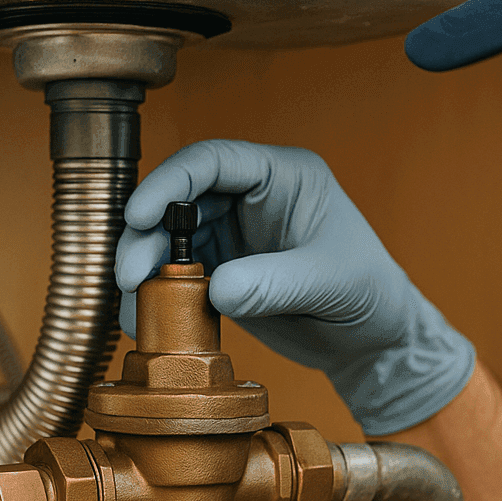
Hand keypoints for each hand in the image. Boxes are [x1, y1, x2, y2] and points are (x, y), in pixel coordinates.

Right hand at [116, 140, 476, 435]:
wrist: (372, 340)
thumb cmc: (369, 294)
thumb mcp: (330, 282)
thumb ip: (275, 282)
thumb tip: (214, 289)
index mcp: (283, 175)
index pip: (214, 160)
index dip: (171, 182)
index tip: (140, 215)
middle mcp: (251, 197)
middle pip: (180, 199)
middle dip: (146, 233)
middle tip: (129, 274)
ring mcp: (233, 234)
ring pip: (169, 238)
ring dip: (144, 266)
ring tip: (133, 302)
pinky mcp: (222, 271)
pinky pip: (177, 275)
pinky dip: (158, 295)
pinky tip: (145, 319)